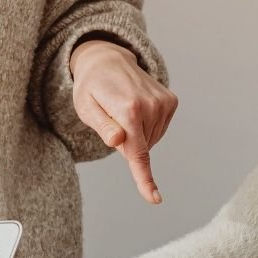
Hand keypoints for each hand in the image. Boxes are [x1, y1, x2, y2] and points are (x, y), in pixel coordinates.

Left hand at [70, 40, 177, 203]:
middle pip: (141, 148)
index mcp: (128, 109)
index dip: (144, 179)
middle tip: (112, 119)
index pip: (138, 152)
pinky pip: (159, 129)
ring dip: (136, 134)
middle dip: (126, 142)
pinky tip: (136, 108)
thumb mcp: (86, 107)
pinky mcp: (171, 101)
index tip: (154, 198)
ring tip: (123, 109)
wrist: (107, 59)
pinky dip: (146, 127)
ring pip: (151, 141)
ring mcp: (164, 102)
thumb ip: (102, 126)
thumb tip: (117, 141)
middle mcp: (151, 105)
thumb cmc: (91, 87)